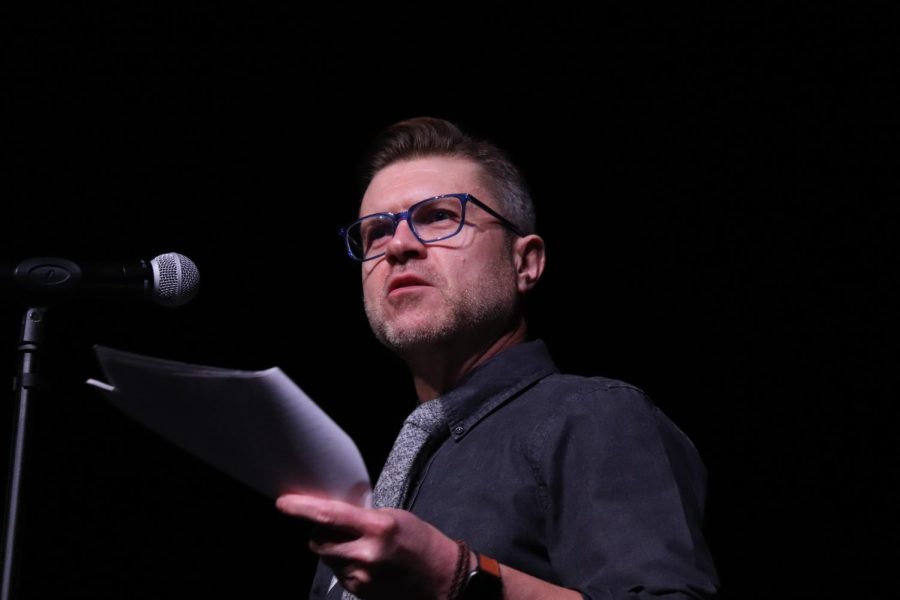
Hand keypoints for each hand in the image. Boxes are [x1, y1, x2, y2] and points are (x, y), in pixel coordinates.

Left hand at [276, 494, 459, 598]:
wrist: (442, 578)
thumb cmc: (421, 542)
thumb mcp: (394, 517)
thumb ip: (361, 517)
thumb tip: (331, 515)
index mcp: (376, 528)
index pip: (328, 516)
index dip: (302, 508)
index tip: (284, 503)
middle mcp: (365, 554)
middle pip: (319, 541)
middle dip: (319, 532)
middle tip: (334, 526)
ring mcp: (361, 577)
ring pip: (327, 559)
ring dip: (333, 549)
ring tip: (359, 546)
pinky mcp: (360, 592)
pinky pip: (338, 573)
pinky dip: (344, 564)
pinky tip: (366, 562)